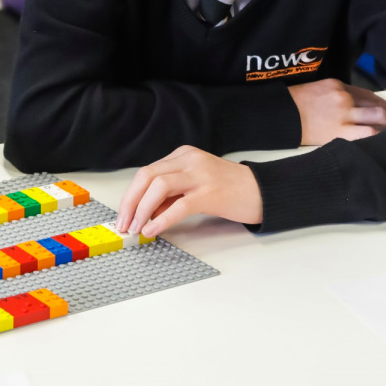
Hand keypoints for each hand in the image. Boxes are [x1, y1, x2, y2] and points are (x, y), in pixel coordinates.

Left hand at [114, 145, 262, 236]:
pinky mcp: (210, 193)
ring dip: (142, 210)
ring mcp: (200, 175)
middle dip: (130, 201)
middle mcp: (189, 160)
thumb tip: (144, 213)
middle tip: (124, 223)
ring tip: (136, 228)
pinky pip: (178, 205)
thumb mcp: (194, 185)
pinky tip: (152, 230)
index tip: (123, 214)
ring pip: (159, 187)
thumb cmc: (228, 190)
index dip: (130, 195)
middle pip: (147, 176)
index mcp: (182, 155)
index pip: (146, 172)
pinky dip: (161, 219)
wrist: (261, 191)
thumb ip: (170, 195)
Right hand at [289, 78, 385, 145]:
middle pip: (375, 105)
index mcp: (337, 85)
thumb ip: (335, 95)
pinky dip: (378, 136)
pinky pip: (367, 134)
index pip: (366, 94)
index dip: (380, 102)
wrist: (280, 116)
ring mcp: (344, 115)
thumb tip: (351, 105)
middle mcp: (344, 97)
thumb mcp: (315, 90)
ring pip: (376, 118)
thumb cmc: (293, 103)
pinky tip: (384, 140)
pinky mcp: (341, 132)